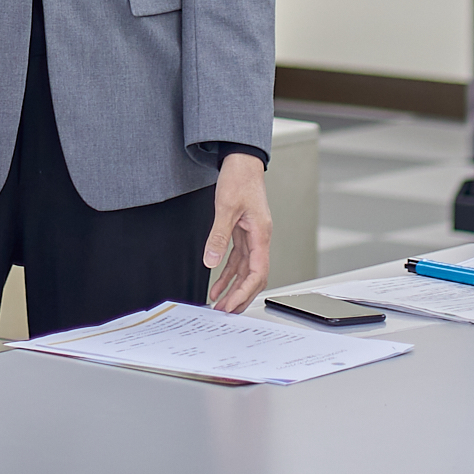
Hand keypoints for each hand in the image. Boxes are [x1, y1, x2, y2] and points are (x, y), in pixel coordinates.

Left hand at [203, 153, 272, 312]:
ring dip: (233, 287)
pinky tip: (217, 283)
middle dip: (240, 295)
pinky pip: (238, 259)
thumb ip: (219, 236)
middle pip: (254, 276)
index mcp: (261, 234)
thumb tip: (211, 261)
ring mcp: (253, 236)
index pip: (258, 272)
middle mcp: (260, 238)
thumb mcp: (226, 207)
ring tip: (219, 303)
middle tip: (225, 311)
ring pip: (246, 270)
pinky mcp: (244, 232)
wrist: (242, 162)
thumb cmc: (240, 179)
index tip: (231, 303)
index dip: (244, 291)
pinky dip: (228, 273)